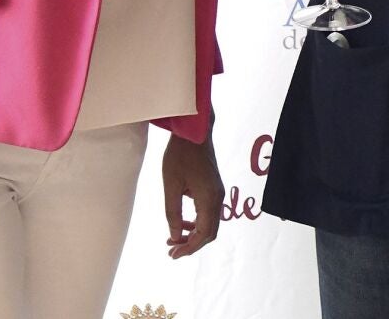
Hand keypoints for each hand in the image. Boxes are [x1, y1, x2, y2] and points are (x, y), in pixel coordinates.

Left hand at [161, 134, 224, 258]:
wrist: (194, 133)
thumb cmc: (180, 157)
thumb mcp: (171, 187)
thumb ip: (173, 214)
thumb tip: (175, 236)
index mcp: (208, 200)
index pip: (203, 234)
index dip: (189, 248)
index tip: (172, 255)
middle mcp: (217, 198)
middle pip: (210, 233)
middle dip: (191, 245)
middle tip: (172, 251)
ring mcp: (218, 193)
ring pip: (210, 224)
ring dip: (193, 234)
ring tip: (173, 240)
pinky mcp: (214, 188)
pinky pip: (209, 213)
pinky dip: (197, 223)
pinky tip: (183, 223)